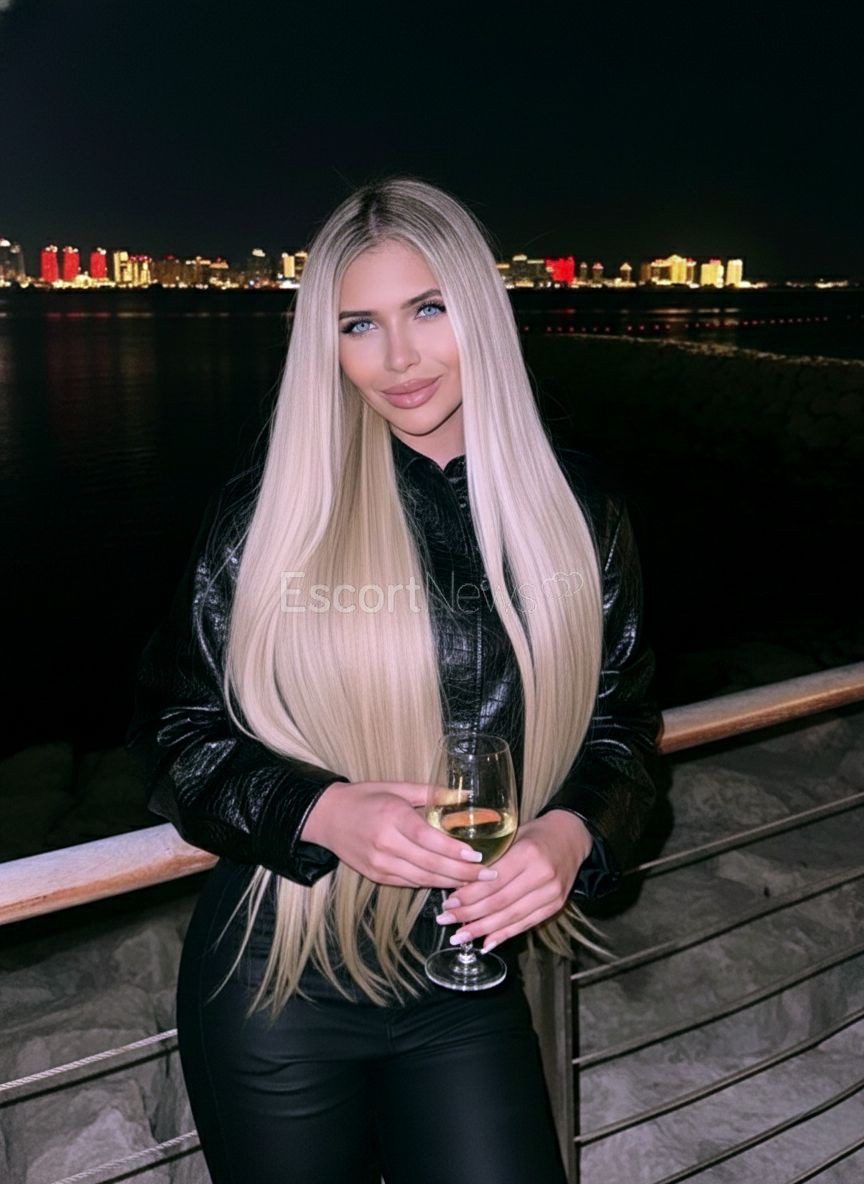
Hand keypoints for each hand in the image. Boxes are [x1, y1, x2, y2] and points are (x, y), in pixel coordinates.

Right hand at [301, 780, 501, 889]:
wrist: (327, 817)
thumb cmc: (365, 797)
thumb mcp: (397, 788)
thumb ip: (431, 793)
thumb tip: (464, 796)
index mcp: (392, 817)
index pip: (428, 838)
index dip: (454, 850)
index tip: (478, 855)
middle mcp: (385, 843)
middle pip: (430, 864)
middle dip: (463, 872)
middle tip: (490, 874)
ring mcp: (380, 863)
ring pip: (422, 878)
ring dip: (451, 882)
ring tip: (477, 882)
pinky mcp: (376, 876)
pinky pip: (409, 883)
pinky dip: (432, 883)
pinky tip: (450, 882)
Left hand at [432, 810, 593, 951]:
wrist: (571, 836)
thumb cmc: (535, 833)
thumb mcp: (512, 834)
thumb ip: (491, 856)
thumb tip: (460, 881)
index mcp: (529, 852)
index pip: (494, 881)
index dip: (469, 895)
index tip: (448, 903)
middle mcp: (542, 875)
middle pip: (500, 902)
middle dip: (470, 914)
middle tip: (446, 920)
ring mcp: (552, 893)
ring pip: (512, 917)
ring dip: (483, 929)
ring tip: (460, 936)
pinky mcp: (556, 905)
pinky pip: (527, 924)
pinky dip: (505, 934)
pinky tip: (486, 942)